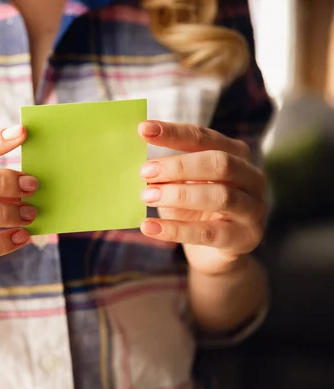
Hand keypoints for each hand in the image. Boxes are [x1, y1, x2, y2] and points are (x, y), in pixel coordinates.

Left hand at [137, 121, 266, 274]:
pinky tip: (149, 227)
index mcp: (235, 154)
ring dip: (178, 194)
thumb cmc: (194, 210)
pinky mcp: (244, 238)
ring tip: (146, 196)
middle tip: (144, 171)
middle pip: (219, 163)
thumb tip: (139, 164)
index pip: (204, 137)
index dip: (174, 133)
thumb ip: (166, 172)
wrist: (214, 253)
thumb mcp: (180, 185)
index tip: (143, 130)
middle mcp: (251, 177)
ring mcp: (253, 209)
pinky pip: (208, 232)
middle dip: (179, 165)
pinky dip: (175, 229)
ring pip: (220, 196)